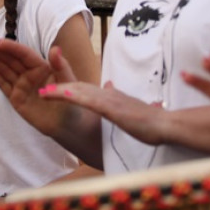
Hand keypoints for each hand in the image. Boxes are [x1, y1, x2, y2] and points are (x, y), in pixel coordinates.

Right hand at [0, 39, 78, 136]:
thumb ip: (60, 65)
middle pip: (12, 60)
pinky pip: (3, 85)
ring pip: (5, 70)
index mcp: (42, 66)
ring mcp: (22, 85)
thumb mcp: (68, 81)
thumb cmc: (71, 100)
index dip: (12, 48)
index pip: (25, 55)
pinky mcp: (16, 98)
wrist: (68, 124)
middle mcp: (30, 74)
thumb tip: (55, 48)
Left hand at [38, 80, 168, 144]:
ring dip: (61, 91)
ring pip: (81, 92)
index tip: (52, 91)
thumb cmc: (151, 120)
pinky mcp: (113, 109)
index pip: (85, 91)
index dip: (68, 90)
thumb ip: (118, 97)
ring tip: (43, 92)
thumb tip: (110, 85)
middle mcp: (108, 95)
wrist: (167, 125)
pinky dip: (75, 98)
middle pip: (79, 88)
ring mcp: (110, 101)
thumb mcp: (129, 107)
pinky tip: (63, 96)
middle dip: (59, 88)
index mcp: (111, 97)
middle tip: (42, 90)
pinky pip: (90, 102)